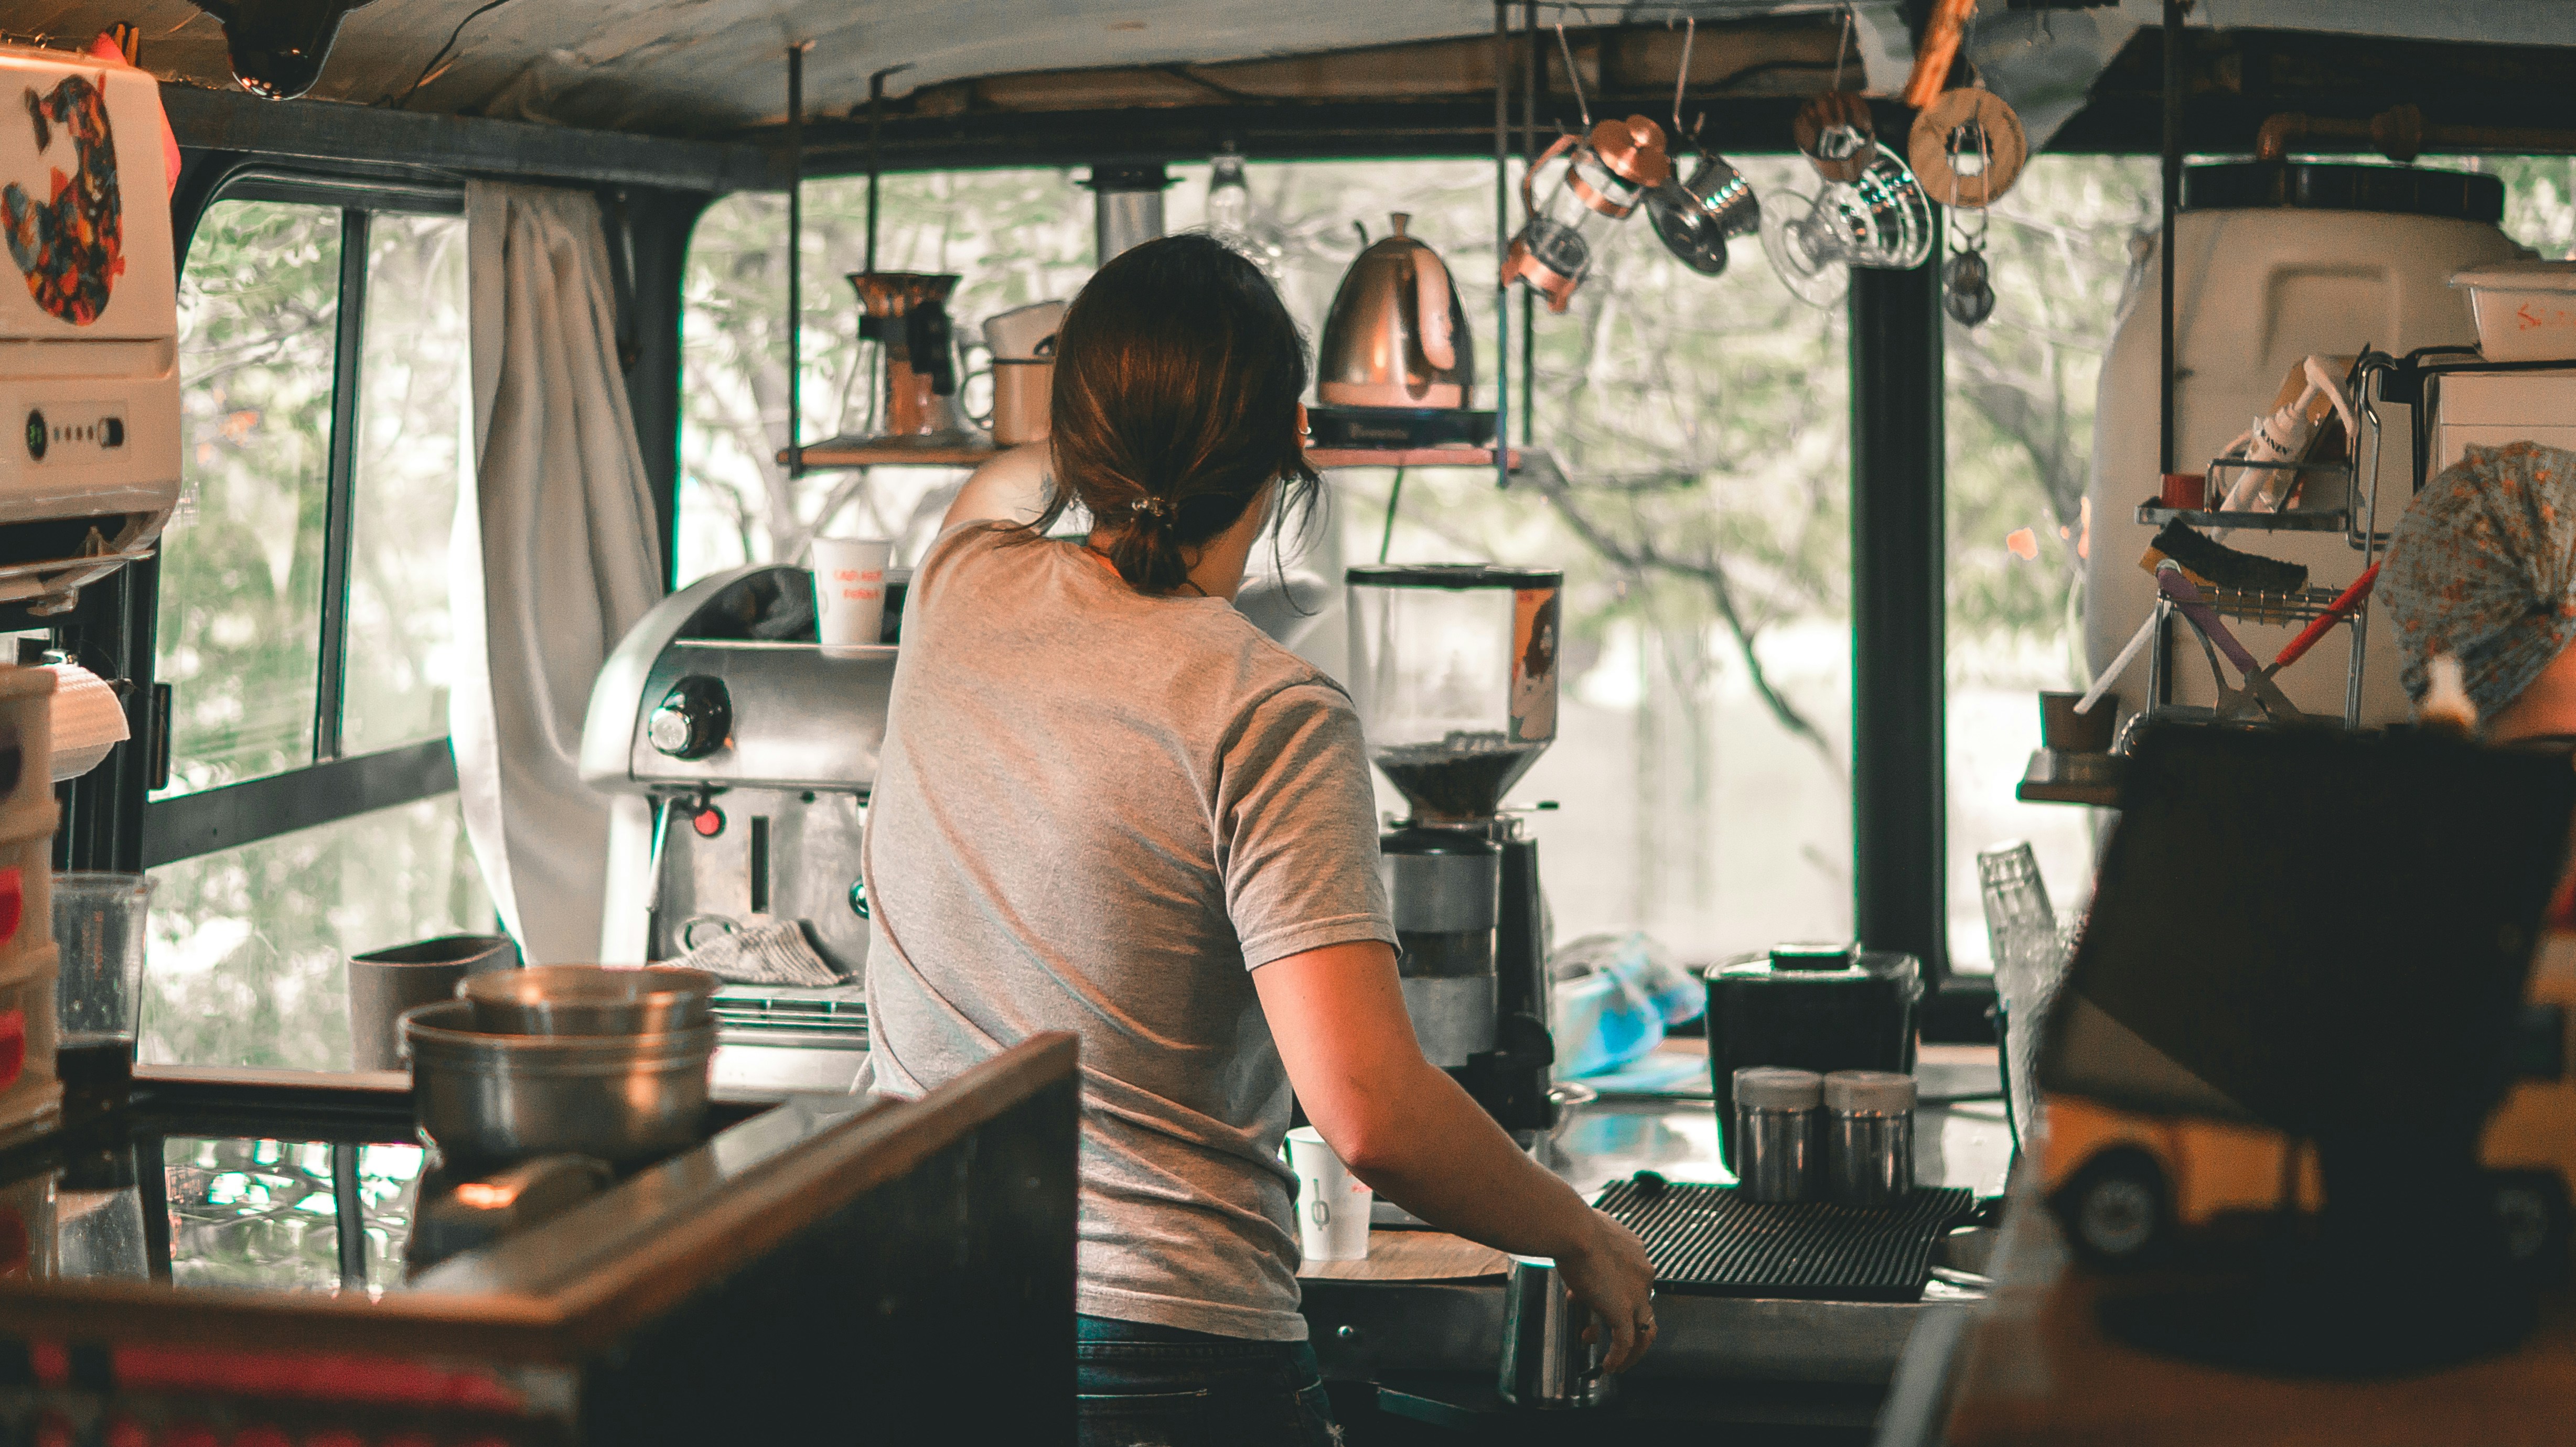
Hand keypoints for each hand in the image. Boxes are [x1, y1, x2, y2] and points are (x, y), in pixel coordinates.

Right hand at [1557, 1209, 1657, 1373]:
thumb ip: (1587, 1245)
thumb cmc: (1572, 1225)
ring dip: (1631, 1350)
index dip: (1610, 1292)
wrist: (1573, 1229)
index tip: (1582, 1297)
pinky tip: (1606, 1369)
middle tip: (1600, 1332)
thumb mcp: (1585, 1233)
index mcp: (1636, 1252)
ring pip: (1644, 1331)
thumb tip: (1570, 1245)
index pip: (1632, 1280)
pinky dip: (1619, 1358)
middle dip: (1622, 1323)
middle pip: (1643, 1308)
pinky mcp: (1623, 1312)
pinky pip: (1625, 1343)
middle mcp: (1644, 1274)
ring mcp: (1636, 1295)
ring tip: (1614, 1362)